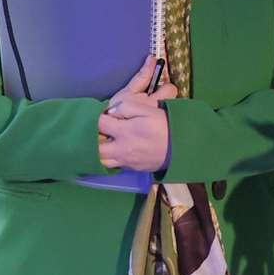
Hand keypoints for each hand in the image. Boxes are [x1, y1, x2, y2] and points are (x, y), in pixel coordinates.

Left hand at [98, 55, 178, 171]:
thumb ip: (127, 106)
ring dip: (96, 151)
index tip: (97, 112)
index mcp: (125, 131)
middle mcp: (121, 149)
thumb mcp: (150, 109)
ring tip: (98, 142)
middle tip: (93, 130)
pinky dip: (106, 159)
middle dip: (90, 137)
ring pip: (100, 159)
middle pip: (94, 146)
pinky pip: (112, 165)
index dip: (95, 116)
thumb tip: (111, 112)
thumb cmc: (167, 126)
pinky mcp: (132, 168)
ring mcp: (126, 161)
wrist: (183, 148)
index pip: (99, 123)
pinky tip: (109, 152)